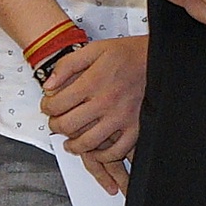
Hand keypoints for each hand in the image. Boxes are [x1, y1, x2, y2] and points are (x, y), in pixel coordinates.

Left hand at [38, 31, 146, 166]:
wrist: (159, 59)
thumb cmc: (128, 54)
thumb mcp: (94, 49)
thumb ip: (67, 65)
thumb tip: (49, 84)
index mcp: (93, 82)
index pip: (58, 103)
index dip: (47, 107)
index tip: (48, 106)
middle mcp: (105, 102)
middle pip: (69, 125)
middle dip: (56, 126)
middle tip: (55, 124)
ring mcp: (121, 117)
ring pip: (88, 143)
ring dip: (74, 145)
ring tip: (70, 142)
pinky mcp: (135, 128)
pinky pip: (116, 151)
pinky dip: (102, 155)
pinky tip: (95, 150)